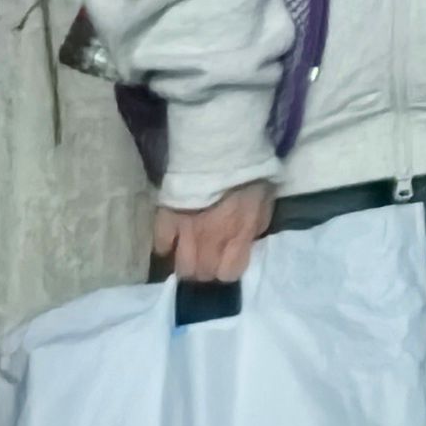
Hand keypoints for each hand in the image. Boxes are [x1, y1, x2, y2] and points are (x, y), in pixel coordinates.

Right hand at [153, 182, 278, 286]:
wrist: (222, 151)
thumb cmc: (251, 176)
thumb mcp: (265, 204)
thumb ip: (254, 229)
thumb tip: (245, 245)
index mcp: (237, 236)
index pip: (228, 273)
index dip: (229, 269)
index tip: (229, 261)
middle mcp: (210, 241)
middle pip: (202, 274)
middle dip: (207, 270)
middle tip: (210, 259)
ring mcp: (185, 233)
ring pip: (181, 268)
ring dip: (188, 265)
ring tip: (192, 255)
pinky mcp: (166, 220)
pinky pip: (161, 246)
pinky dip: (167, 247)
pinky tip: (174, 241)